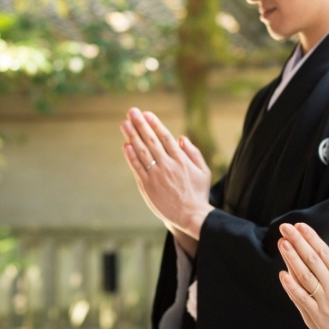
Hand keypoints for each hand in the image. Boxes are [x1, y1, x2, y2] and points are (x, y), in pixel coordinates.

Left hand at [120, 108, 213, 250]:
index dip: (155, 124)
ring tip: (124, 124)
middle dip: (140, 124)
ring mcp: (156, 175)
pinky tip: (126, 146)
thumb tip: (181, 138)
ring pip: (142, 152)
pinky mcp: (147, 186)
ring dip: (132, 136)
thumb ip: (193, 153)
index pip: (165, 137)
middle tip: (132, 112)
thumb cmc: (198, 193)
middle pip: (151, 140)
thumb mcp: (203, 171)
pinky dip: (131, 157)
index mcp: (181, 160)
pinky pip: (137, 168)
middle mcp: (167, 165)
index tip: (147, 114)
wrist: (191, 216)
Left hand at [277, 223, 328, 328]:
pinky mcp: (319, 316)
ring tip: (282, 244)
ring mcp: (325, 301)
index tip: (300, 226)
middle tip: (285, 228)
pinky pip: (302, 298)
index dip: (311, 237)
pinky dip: (292, 287)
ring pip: (305, 276)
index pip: (324, 252)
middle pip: (312, 259)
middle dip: (297, 241)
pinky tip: (283, 275)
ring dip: (292, 258)